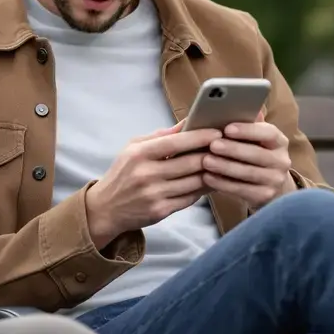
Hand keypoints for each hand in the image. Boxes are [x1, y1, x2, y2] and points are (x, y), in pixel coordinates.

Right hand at [84, 121, 220, 246]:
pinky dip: (203, 189)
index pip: (176, 142)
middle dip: (212, 154)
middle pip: (190, 162)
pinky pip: (191, 198)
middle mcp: (146, 174)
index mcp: (139, 154)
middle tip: (228, 147)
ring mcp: (154, 194)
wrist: (106, 208)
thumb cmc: (122, 174)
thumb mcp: (133, 148)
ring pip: (195, 182)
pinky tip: (210, 181)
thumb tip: (187, 122)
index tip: (217, 131)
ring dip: (212, 172)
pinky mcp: (161, 211)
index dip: (200, 136)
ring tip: (224, 163)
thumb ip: (160, 136)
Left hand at [201, 113, 294, 208]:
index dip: (248, 130)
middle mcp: (282, 161)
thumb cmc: (252, 155)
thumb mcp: (253, 140)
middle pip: (256, 154)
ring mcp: (275, 181)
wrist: (268, 187)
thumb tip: (232, 107)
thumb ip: (245, 125)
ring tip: (205, 161)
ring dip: (225, 167)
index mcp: (279, 141)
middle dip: (232, 149)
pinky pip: (241, 190)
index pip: (268, 133)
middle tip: (212, 145)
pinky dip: (223, 184)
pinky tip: (207, 178)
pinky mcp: (265, 197)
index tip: (227, 128)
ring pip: (248, 173)